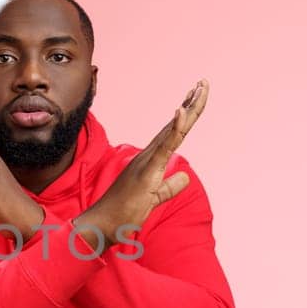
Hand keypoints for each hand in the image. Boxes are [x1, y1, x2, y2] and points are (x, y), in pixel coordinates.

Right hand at [74, 79, 209, 251]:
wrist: (102, 224)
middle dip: (191, 103)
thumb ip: (170, 187)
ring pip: (173, 130)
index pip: (173, 132)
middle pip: (175, 125)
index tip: (195, 95)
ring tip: (199, 89)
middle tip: (203, 83)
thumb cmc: (122, 212)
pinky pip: (164, 147)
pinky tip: (181, 111)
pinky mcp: (147, 171)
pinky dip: (174, 129)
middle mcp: (149, 155)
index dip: (185, 113)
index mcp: (151, 160)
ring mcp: (147, 161)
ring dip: (187, 109)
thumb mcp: (154, 198)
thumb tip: (185, 176)